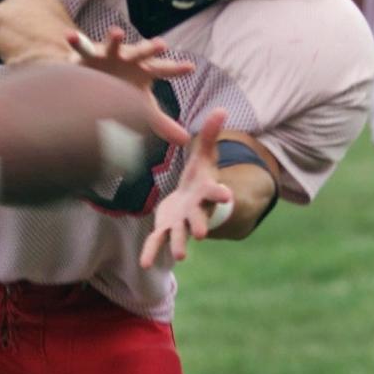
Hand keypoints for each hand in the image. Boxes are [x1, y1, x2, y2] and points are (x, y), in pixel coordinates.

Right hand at [69, 26, 192, 145]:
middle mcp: (129, 58)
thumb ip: (162, 123)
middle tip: (161, 44)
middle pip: (142, 53)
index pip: (164, 70)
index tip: (190, 67)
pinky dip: (76, 41)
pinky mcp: (89, 54)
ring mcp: (109, 54)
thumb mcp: (142, 106)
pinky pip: (82, 46)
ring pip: (113, 45)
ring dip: (115, 39)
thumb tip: (186, 141)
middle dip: (150, 48)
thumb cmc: (123, 90)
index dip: (176, 69)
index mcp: (145, 70)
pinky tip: (69, 36)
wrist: (95, 77)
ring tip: (117, 33)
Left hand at [139, 109, 231, 268]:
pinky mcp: (166, 228)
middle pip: (198, 218)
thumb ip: (211, 134)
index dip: (221, 194)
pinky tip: (145, 265)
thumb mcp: (205, 154)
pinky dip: (151, 252)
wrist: (192, 199)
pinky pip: (158, 242)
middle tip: (200, 234)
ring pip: (179, 235)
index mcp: (206, 192)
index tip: (229, 196)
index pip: (215, 193)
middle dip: (199, 225)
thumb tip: (222, 108)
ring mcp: (181, 222)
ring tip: (179, 257)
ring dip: (178, 244)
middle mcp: (195, 211)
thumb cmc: (201, 175)